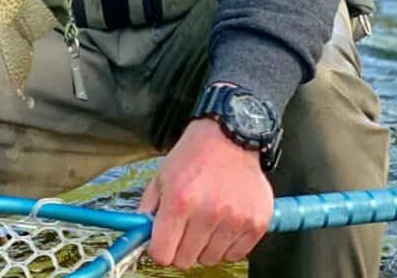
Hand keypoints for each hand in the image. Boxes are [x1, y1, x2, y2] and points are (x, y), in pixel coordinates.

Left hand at [138, 118, 272, 268]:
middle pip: (186, 260)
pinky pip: (235, 254)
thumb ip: (148, 209)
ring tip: (206, 220)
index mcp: (180, 200)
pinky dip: (227, 245)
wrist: (229, 136)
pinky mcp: (256, 223)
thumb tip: (141, 237)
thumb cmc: (194, 155)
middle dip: (181, 247)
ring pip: (210, 259)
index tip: (163, 243)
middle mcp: (208, 212)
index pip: (162, 254)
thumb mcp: (161, 176)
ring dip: (205, 246)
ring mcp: (235, 219)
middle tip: (186, 227)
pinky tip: (224, 222)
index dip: (159, 250)